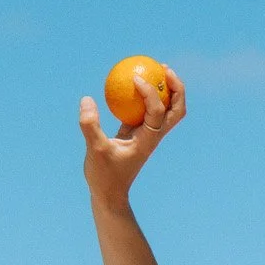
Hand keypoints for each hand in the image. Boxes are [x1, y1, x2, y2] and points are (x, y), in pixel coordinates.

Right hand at [79, 65, 185, 211]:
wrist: (109, 196)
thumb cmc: (104, 177)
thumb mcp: (94, 151)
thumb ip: (90, 126)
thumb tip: (87, 99)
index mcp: (148, 140)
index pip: (158, 112)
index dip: (151, 92)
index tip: (134, 78)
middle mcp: (153, 137)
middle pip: (177, 110)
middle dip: (176, 88)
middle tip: (163, 68)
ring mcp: (147, 135)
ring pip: (167, 110)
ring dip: (166, 90)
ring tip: (153, 69)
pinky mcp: (137, 134)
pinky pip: (146, 110)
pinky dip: (143, 96)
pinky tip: (130, 82)